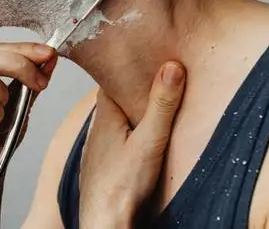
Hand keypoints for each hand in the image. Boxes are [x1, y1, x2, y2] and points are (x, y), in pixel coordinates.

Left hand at [79, 61, 185, 228]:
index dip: (129, 68)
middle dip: (135, 89)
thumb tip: (171, 67)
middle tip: (159, 77)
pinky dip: (130, 131)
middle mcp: (97, 127)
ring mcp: (99, 146)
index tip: (146, 56)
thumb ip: (161, 105)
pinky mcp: (104, 162)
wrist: (104, 220)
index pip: (112, 80)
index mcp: (105, 115)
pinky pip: (117, 138)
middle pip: (116, 99)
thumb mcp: (149, 140)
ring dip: (133, 112)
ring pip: (117, 120)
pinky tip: (143, 136)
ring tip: (156, 103)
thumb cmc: (121, 185)